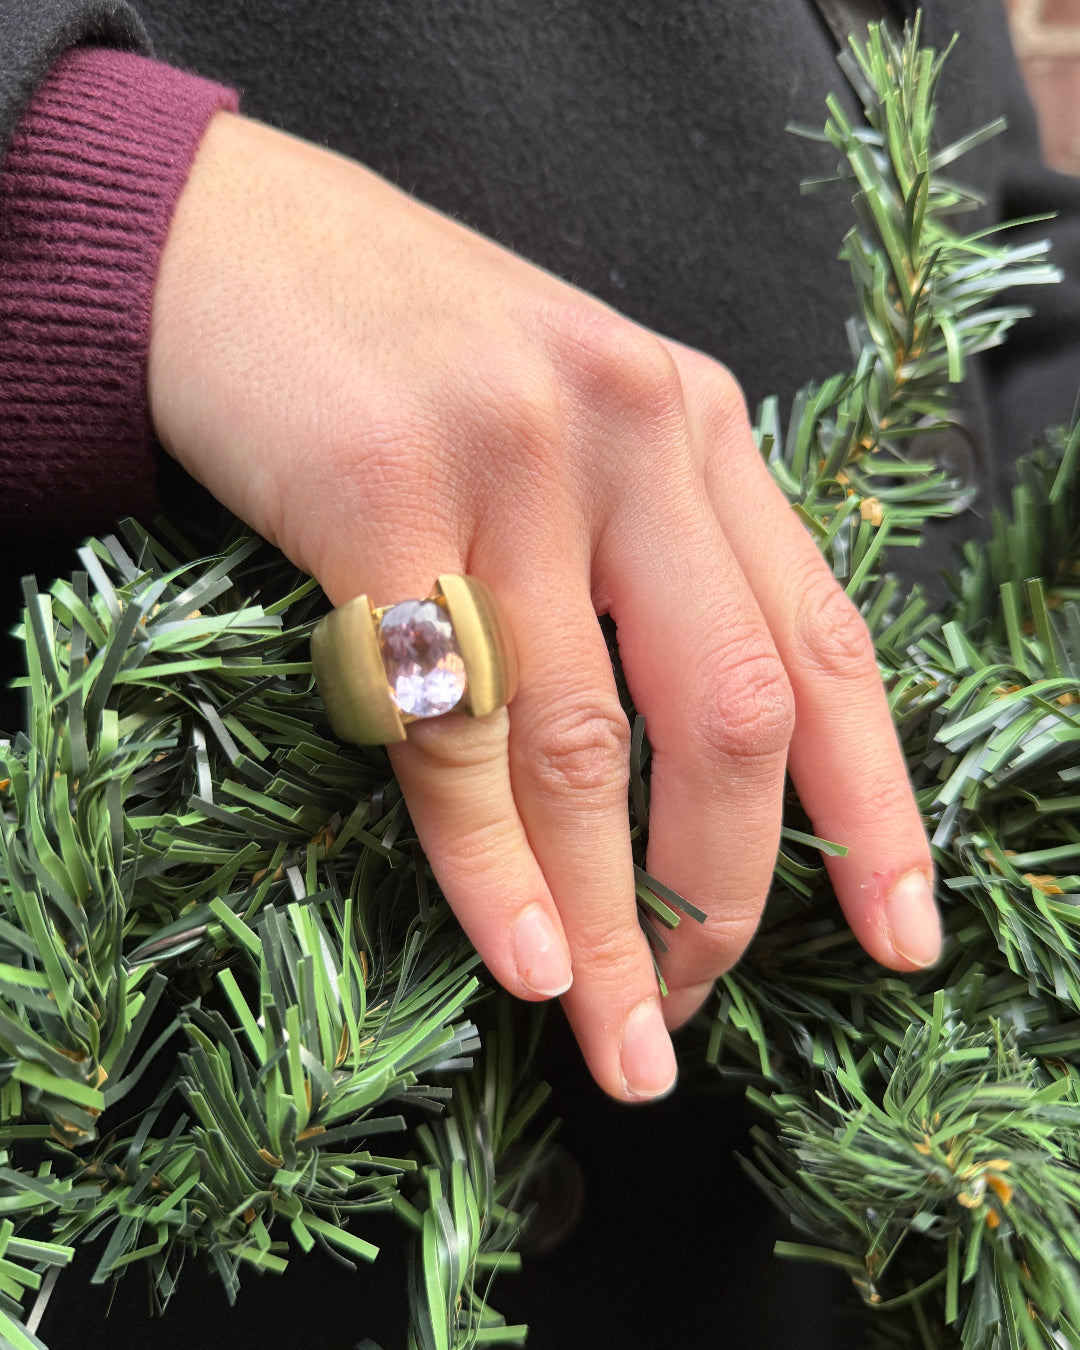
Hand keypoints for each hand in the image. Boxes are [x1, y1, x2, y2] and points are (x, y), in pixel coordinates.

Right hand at [147, 112, 940, 1102]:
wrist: (221, 241)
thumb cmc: (397, 352)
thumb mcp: (568, 430)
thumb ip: (641, 561)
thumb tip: (675, 774)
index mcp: (695, 428)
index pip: (822, 644)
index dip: (874, 805)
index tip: (898, 936)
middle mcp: (630, 435)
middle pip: (729, 715)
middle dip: (723, 895)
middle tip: (687, 1013)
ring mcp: (508, 459)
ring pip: (585, 744)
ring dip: (608, 919)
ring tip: (613, 1036)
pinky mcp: (376, 491)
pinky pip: (451, 724)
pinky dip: (490, 861)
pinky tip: (521, 956)